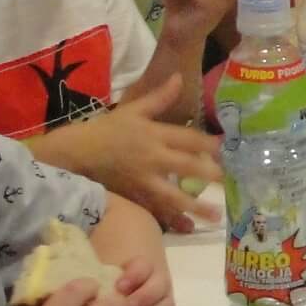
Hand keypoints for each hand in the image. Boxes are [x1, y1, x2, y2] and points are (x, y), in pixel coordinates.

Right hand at [55, 78, 219, 231]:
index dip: (207, 143)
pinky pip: (157, 210)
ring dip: (196, 206)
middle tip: (228, 179)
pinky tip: (189, 228)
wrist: (76, 154)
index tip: (225, 146)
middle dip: (208, 173)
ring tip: (216, 215)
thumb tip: (178, 77)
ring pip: (173, 195)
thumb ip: (160, 97)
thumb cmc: (106, 130)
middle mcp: (152, 159)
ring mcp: (144, 181)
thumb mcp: (133, 110)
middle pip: (185, 167)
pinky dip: (172, 221)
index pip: (186, 139)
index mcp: (153, 135)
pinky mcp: (136, 196)